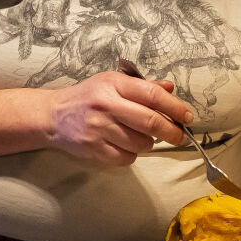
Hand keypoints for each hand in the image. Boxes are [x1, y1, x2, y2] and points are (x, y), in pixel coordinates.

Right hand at [46, 70, 192, 164]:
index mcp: (113, 84)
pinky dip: (131, 154)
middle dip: (172, 132)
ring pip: (141, 143)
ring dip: (148, 143)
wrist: (53, 115)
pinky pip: (126, 157)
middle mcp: (106, 105)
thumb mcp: (112, 83)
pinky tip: (123, 144)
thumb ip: (142, 86)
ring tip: (139, 136)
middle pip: (151, 122)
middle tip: (179, 136)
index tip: (187, 116)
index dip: (175, 108)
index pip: (153, 96)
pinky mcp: (93, 148)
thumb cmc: (87, 97)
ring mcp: (99, 128)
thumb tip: (170, 89)